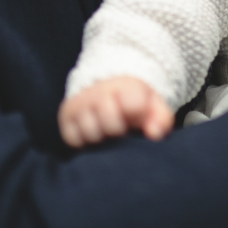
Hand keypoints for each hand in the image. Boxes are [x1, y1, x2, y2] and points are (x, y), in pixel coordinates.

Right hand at [58, 76, 173, 147]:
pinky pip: (72, 138)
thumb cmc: (134, 103)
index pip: (133, 106)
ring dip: (100, 138)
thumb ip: (161, 120)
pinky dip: (83, 141)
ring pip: (90, 133)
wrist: (107, 86)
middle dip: (119, 131)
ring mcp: (81, 102)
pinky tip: (93, 134)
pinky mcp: (66, 114)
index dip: (137, 118)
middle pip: (111, 125)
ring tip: (106, 131)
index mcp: (126, 86)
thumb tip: (153, 134)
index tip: (136, 117)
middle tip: (121, 127)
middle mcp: (100, 91)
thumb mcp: (154, 107)